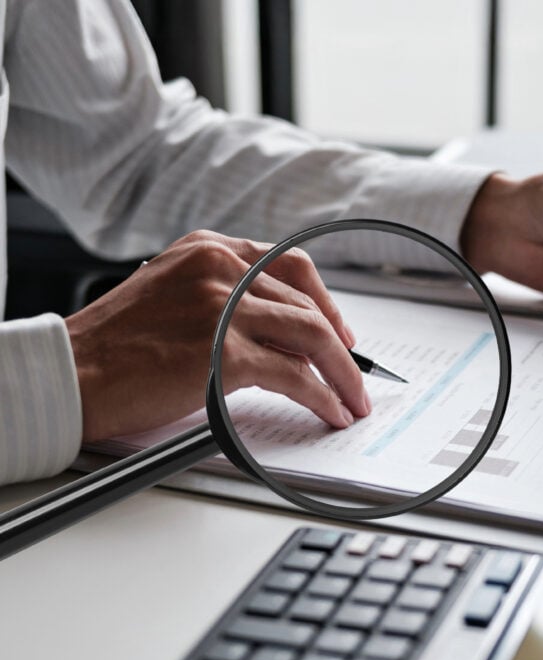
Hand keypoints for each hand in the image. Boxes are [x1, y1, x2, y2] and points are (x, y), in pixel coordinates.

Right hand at [65, 230, 370, 441]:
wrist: (71, 372)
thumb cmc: (115, 345)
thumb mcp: (173, 296)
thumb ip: (224, 299)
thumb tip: (277, 331)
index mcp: (208, 250)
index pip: (288, 264)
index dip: (324, 300)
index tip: (339, 330)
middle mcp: (219, 269)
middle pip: (307, 302)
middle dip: (340, 344)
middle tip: (354, 371)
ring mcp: (223, 308)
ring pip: (311, 335)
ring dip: (342, 372)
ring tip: (353, 399)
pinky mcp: (224, 352)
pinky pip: (294, 374)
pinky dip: (321, 395)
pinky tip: (329, 410)